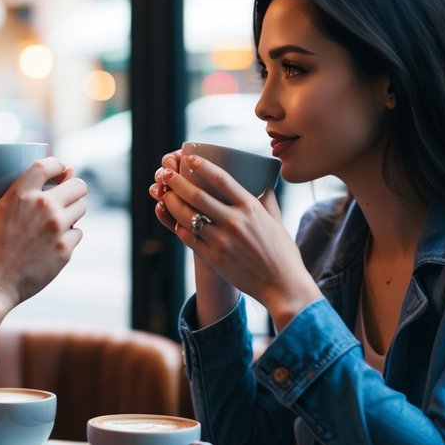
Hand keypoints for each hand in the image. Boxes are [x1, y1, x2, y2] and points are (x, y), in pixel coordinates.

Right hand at [0, 157, 86, 338]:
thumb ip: (16, 196)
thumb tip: (41, 185)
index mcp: (20, 193)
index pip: (49, 164)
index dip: (58, 165)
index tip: (61, 170)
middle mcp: (43, 206)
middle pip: (77, 186)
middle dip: (73, 189)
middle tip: (67, 197)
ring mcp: (57, 228)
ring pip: (81, 209)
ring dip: (72, 213)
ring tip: (57, 223)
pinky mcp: (65, 249)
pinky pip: (77, 234)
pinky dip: (68, 237)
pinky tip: (54, 243)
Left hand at [150, 151, 319, 329]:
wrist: (282, 285)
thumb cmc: (282, 253)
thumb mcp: (277, 221)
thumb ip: (267, 201)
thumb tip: (264, 184)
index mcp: (250, 208)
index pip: (221, 179)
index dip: (202, 166)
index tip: (189, 158)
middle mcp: (234, 221)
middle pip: (197, 195)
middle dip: (177, 181)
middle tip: (165, 173)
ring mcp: (222, 240)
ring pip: (188, 216)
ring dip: (171, 202)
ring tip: (163, 193)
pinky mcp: (213, 258)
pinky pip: (188, 238)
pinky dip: (178, 225)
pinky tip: (173, 218)